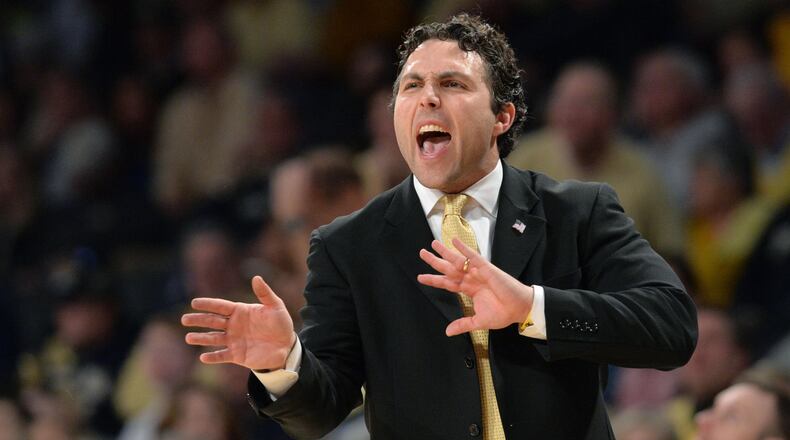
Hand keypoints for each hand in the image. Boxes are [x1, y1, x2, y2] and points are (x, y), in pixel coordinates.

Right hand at [182, 276, 296, 370]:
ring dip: (201, 338)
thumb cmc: (280, 324)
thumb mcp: (275, 306)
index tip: (194, 302)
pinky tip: (203, 357)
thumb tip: (256, 277)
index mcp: (240, 311)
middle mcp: (233, 325)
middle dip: (198, 320)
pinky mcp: (237, 355)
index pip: (220, 306)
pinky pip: (222, 355)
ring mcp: (234, 340)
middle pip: (212, 321)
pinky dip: (213, 357)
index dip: (208, 304)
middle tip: (184, 319)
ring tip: (188, 338)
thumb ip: (264, 293)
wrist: (286, 346)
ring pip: (213, 339)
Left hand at [417, 239, 533, 336]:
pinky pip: (473, 256)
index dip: (434, 280)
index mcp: (469, 290)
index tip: (421, 277)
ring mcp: (478, 272)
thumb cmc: (503, 313)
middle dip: (435, 261)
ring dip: (445, 252)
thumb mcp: (479, 321)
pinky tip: (454, 241)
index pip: (447, 283)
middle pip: (448, 268)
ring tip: (433, 244)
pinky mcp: (487, 268)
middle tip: (422, 253)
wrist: (519, 309)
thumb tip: (448, 332)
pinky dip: (464, 248)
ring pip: (457, 260)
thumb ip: (463, 324)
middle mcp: (471, 279)